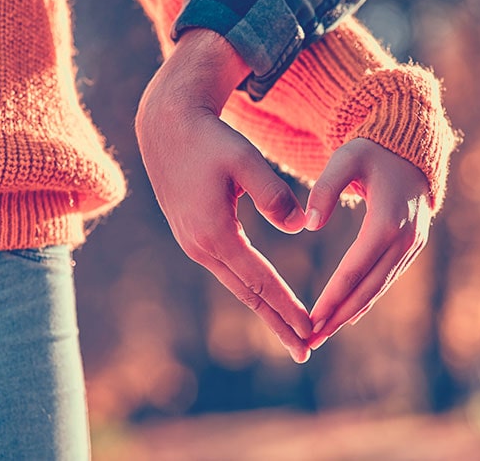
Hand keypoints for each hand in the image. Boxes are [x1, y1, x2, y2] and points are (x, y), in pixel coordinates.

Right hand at [135, 29, 311, 362]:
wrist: (168, 128)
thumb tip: (299, 227)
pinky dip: (251, 290)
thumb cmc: (210, 140)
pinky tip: (265, 299)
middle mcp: (201, 247)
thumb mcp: (245, 160)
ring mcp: (194, 245)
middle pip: (247, 295)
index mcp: (215, 233)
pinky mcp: (195, 237)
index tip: (311, 329)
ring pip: (238, 287)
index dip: (287, 306)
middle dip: (277, 324)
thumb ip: (274, 194)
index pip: (260, 280)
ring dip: (265, 311)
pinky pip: (229, 272)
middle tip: (305, 352)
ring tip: (291, 333)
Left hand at [306, 138, 431, 349]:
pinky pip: (386, 279)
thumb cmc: (372, 151)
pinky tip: (347, 315)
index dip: (333, 296)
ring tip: (322, 334)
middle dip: (339, 317)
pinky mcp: (413, 246)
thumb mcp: (345, 158)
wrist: (410, 147)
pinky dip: (366, 299)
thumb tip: (308, 225)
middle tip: (311, 341)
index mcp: (388, 220)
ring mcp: (413, 245)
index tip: (311, 318)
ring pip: (379, 288)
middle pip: (368, 288)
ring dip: (351, 313)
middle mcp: (405, 238)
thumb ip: (324, 189)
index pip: (355, 268)